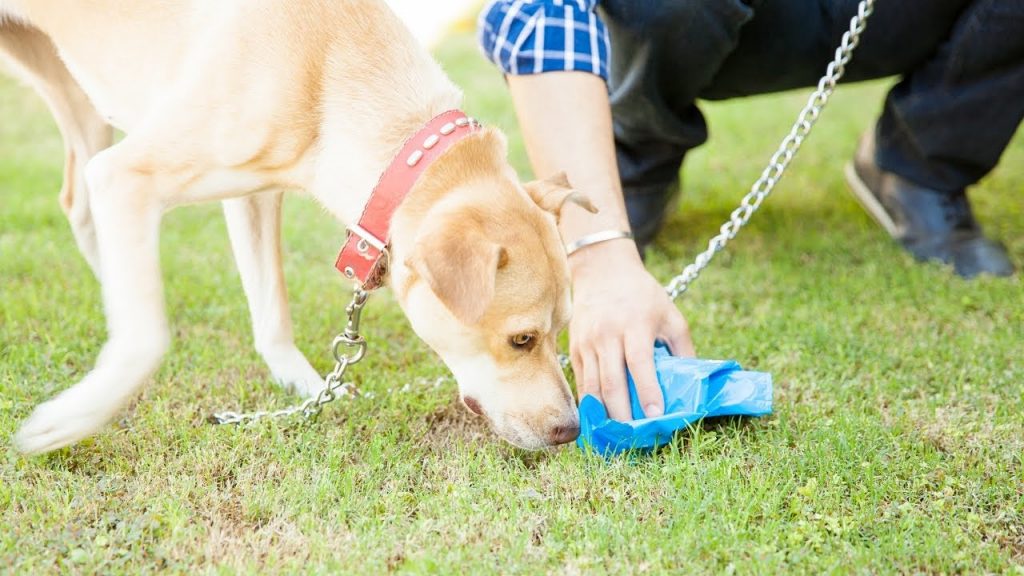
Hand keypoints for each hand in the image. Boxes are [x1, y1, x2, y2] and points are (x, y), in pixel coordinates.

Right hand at [568, 239, 694, 420]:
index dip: (647, 392)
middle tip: (633, 438)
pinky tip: (599, 421)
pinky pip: (582, 382)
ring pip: (593, 386)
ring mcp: (588, 342)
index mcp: (636, 325)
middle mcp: (608, 335)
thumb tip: (692, 385)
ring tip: (616, 436)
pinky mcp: (575, 348)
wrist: (602, 271)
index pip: (640, 363)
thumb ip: (683, 349)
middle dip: (623, 413)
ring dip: (604, 414)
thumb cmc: (643, 296)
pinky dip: (590, 404)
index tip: (656, 416)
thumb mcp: (670, 315)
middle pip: (612, 381)